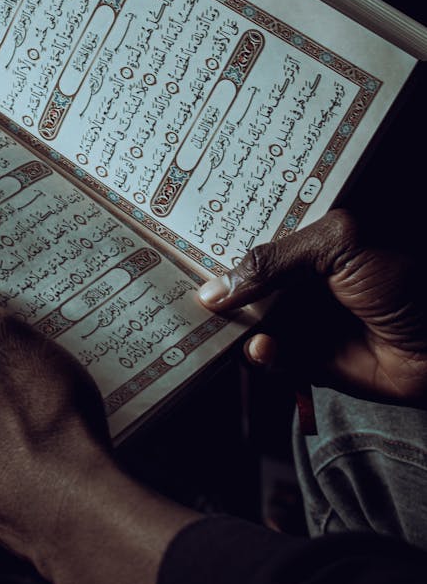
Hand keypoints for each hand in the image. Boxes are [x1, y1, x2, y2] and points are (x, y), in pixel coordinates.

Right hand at [197, 210, 426, 403]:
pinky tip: (262, 348)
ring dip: (230, 324)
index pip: (257, 226)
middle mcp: (302, 274)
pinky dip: (261, 355)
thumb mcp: (339, 243)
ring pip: (248, 319)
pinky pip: (269, 356)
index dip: (221, 232)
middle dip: (216, 283)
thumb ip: (272, 259)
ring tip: (210, 320)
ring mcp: (303, 315)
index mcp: (312, 234)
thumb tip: (214, 289)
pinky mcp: (308, 357)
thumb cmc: (407, 277)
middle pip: (245, 277)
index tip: (178, 235)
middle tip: (178, 283)